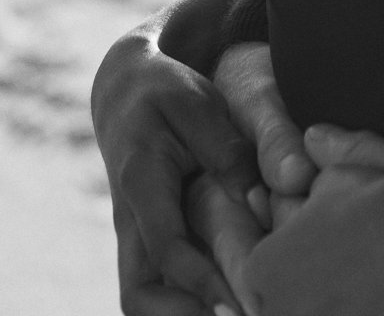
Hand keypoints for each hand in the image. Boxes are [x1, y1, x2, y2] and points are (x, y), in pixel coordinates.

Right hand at [91, 22, 308, 314]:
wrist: (124, 90)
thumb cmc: (166, 92)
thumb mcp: (196, 102)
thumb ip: (225, 149)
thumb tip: (258, 199)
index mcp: (141, 182)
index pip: (166, 248)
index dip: (201, 281)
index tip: (240, 304)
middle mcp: (130, 221)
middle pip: (138, 295)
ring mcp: (135, 237)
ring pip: (143, 299)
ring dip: (182, 315)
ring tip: (238, 313)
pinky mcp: (147, 242)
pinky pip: (158, 287)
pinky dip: (187, 302)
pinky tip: (230, 298)